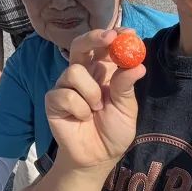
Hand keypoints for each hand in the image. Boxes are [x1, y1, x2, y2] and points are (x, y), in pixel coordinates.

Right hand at [45, 29, 145, 171]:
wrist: (98, 157)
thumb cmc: (113, 131)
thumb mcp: (126, 109)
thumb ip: (126, 87)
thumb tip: (138, 66)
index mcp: (103, 71)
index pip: (105, 47)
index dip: (114, 36)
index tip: (127, 32)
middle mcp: (83, 74)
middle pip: (80, 44)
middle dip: (94, 38)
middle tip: (110, 38)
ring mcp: (65, 85)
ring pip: (74, 71)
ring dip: (91, 92)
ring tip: (96, 109)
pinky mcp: (53, 100)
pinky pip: (65, 94)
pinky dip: (79, 109)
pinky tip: (82, 118)